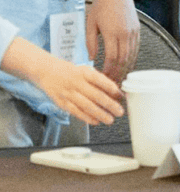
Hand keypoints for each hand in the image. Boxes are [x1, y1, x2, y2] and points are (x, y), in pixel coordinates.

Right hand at [0, 38, 124, 126]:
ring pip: (87, 106)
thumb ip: (97, 80)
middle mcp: (76, 82)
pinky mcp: (62, 103)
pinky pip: (76, 112)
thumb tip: (114, 91)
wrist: (47, 72)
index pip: (100, 80)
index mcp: (84, 72)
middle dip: (109, 104)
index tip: (120, 95)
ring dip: (100, 114)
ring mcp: (69, 94)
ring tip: (110, 119)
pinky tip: (96, 121)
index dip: (111, 88)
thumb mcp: (85, 70)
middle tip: (120, 111)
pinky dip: (87, 118)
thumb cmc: (71, 71)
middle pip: (95, 95)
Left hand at [85, 0, 139, 82]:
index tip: (103, 80)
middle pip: (123, 60)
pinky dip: (132, 59)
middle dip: (117, 74)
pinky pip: (135, 49)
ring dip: (125, 69)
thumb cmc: (102, 5)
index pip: (111, 59)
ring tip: (120, 79)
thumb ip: (90, 42)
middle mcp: (125, 34)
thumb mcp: (90, 23)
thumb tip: (90, 59)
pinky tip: (127, 65)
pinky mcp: (137, 29)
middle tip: (112, 86)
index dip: (108, 72)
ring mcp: (133, 32)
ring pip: (131, 56)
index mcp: (112, 33)